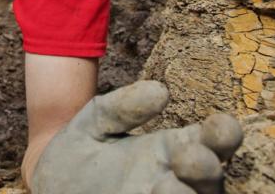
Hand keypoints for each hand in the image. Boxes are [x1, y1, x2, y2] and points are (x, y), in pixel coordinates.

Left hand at [31, 81, 242, 193]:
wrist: (50, 189)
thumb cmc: (78, 153)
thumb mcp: (94, 122)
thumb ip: (122, 107)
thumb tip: (161, 91)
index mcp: (173, 148)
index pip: (213, 140)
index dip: (224, 133)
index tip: (220, 125)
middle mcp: (176, 180)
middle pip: (212, 179)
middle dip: (206, 169)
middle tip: (188, 157)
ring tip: (166, 186)